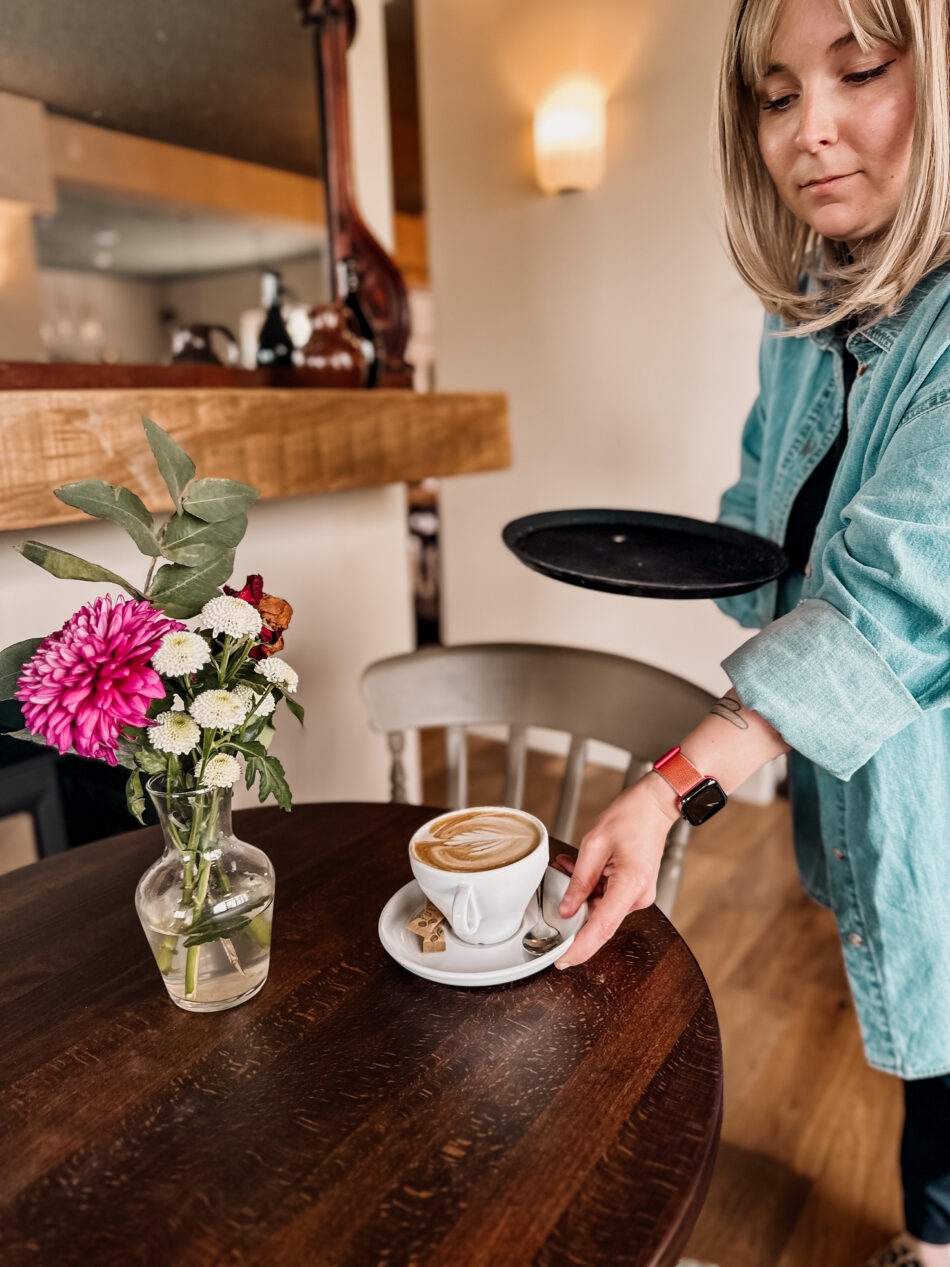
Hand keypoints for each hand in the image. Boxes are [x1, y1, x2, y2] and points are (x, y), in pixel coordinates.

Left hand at [553, 777, 677, 968]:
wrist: (653, 807)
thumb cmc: (629, 817)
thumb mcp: (593, 845)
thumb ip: (578, 881)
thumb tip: (567, 909)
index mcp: (630, 884)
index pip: (601, 928)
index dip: (580, 948)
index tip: (562, 960)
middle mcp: (639, 896)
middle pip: (599, 918)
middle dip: (575, 906)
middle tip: (560, 879)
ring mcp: (639, 895)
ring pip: (601, 908)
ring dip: (582, 892)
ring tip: (572, 864)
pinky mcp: (635, 891)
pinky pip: (608, 899)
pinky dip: (592, 887)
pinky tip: (583, 868)